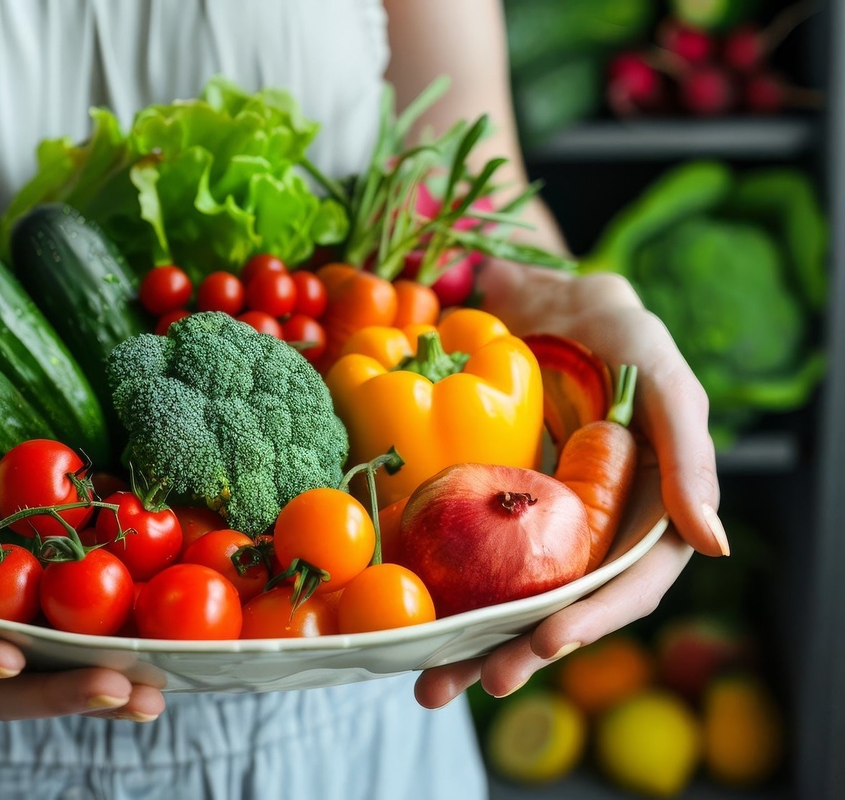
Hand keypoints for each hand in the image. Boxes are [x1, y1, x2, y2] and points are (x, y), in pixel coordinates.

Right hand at [0, 408, 164, 721]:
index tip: (10, 656)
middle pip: (1, 678)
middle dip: (60, 692)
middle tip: (124, 692)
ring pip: (44, 659)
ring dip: (99, 678)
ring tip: (156, 689)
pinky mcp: (21, 579)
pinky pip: (65, 613)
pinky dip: (108, 631)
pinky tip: (157, 637)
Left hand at [414, 261, 727, 707]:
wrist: (539, 303)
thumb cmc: (608, 326)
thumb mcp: (653, 366)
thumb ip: (687, 445)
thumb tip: (714, 543)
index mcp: (650, 512)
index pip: (631, 583)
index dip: (595, 618)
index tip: (548, 642)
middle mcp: (597, 532)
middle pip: (567, 607)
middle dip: (526, 650)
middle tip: (484, 680)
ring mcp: (543, 529)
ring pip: (517, 601)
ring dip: (479, 648)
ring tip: (434, 686)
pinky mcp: (495, 519)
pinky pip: (474, 567)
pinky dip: (448, 603)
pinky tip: (414, 636)